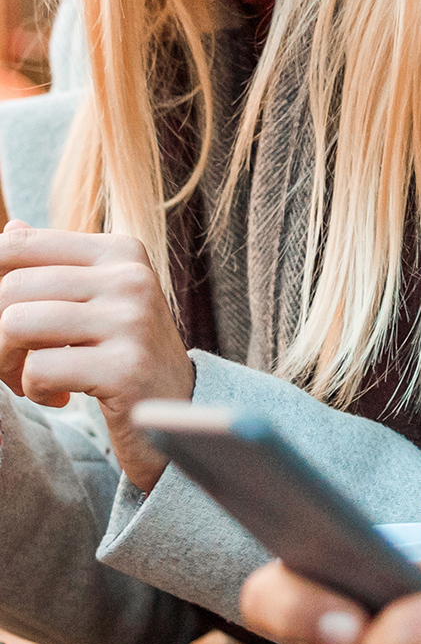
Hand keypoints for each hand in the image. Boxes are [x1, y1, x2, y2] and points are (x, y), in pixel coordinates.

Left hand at [0, 222, 193, 491]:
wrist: (180, 415)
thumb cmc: (125, 356)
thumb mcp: (95, 303)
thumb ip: (54, 267)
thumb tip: (11, 228)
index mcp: (120, 252)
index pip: (19, 244)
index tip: (3, 319)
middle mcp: (130, 278)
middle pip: (12, 288)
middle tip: (11, 363)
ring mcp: (131, 322)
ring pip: (17, 323)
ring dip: (7, 363)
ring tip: (28, 380)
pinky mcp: (125, 369)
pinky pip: (39, 369)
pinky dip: (34, 390)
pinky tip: (58, 397)